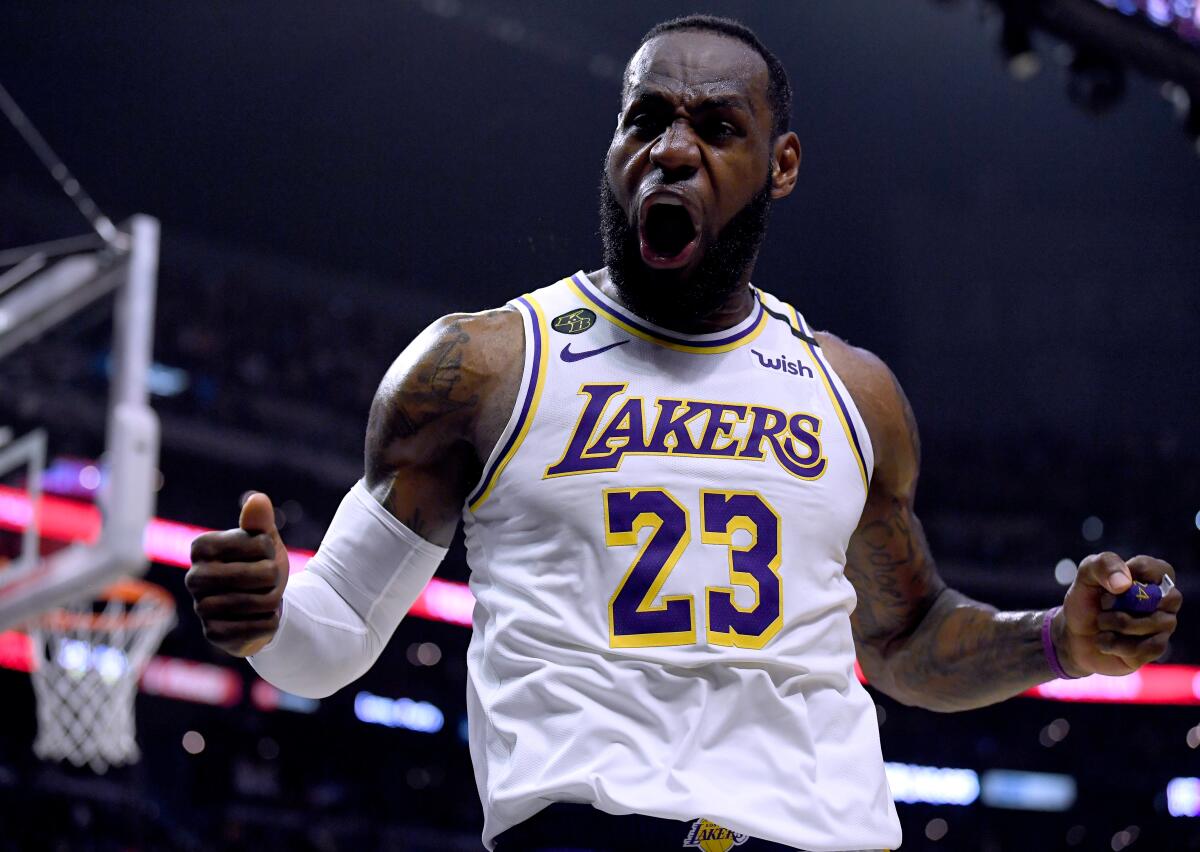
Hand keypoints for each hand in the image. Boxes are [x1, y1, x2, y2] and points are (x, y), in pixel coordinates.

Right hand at [185, 492, 289, 656]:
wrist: (257, 606)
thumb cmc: (259, 564)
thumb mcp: (264, 540)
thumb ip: (260, 521)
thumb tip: (257, 500)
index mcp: (202, 546)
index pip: (261, 544)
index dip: (271, 551)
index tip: (261, 555)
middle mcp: (194, 577)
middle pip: (263, 575)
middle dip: (275, 577)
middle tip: (268, 579)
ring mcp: (201, 608)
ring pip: (262, 603)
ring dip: (274, 600)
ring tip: (264, 597)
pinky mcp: (213, 634)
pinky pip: (260, 627)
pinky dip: (270, 622)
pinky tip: (260, 618)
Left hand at [1055, 552, 1181, 677]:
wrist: (1074, 636)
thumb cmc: (1085, 600)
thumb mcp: (1086, 575)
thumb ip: (1104, 565)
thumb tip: (1124, 583)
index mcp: (1152, 576)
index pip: (1161, 570)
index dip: (1134, 576)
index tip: (1111, 584)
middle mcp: (1164, 600)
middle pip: (1159, 599)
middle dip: (1121, 603)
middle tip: (1104, 604)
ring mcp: (1163, 625)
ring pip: (1152, 624)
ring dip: (1115, 623)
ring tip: (1102, 623)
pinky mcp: (1155, 649)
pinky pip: (1146, 648)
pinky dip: (1116, 644)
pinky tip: (1106, 641)